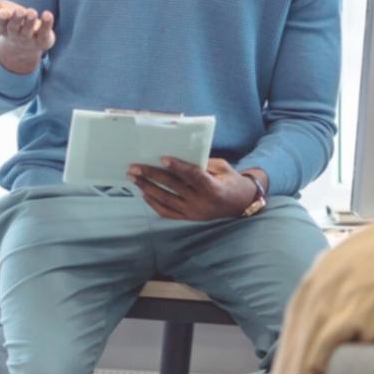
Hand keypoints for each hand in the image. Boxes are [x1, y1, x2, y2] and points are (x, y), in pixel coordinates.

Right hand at [0, 0, 54, 73]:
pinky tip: (47, 14)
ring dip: (29, 22)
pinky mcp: (42, 40)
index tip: (4, 12)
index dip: (2, 18)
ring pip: (27, 31)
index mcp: (2, 27)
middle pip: (14, 27)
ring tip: (31, 12)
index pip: (0, 23)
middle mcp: (14, 34)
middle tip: (21, 11)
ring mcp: (28, 38)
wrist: (24, 46)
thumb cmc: (10, 22)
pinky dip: (46, 24)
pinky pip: (44, 33)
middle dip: (17, 19)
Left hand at [128, 157, 259, 220]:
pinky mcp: (189, 218)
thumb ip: (203, 163)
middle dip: (152, 175)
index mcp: (214, 188)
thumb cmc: (230, 181)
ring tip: (133, 178)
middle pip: (173, 187)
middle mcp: (202, 202)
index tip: (162, 157)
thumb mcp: (222, 168)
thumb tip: (179, 155)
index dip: (178, 167)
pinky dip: (154, 204)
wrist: (240, 204)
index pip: (193, 176)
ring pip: (166, 200)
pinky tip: (144, 194)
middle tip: (134, 167)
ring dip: (147, 188)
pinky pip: (167, 213)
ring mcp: (194, 213)